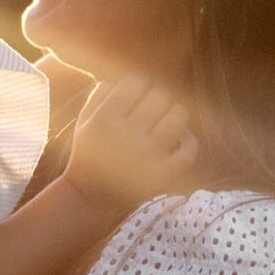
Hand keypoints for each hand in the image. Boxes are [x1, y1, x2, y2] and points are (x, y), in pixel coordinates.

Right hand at [63, 74, 199, 213]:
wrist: (92, 198)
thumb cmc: (90, 154)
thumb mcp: (85, 122)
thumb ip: (101, 94)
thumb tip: (125, 76)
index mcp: (105, 120)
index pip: (136, 82)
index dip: (140, 83)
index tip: (138, 93)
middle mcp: (126, 136)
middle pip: (160, 96)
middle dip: (158, 98)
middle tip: (153, 108)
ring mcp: (147, 157)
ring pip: (178, 117)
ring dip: (176, 114)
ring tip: (167, 121)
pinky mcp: (163, 175)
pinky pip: (190, 149)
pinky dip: (189, 141)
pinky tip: (179, 141)